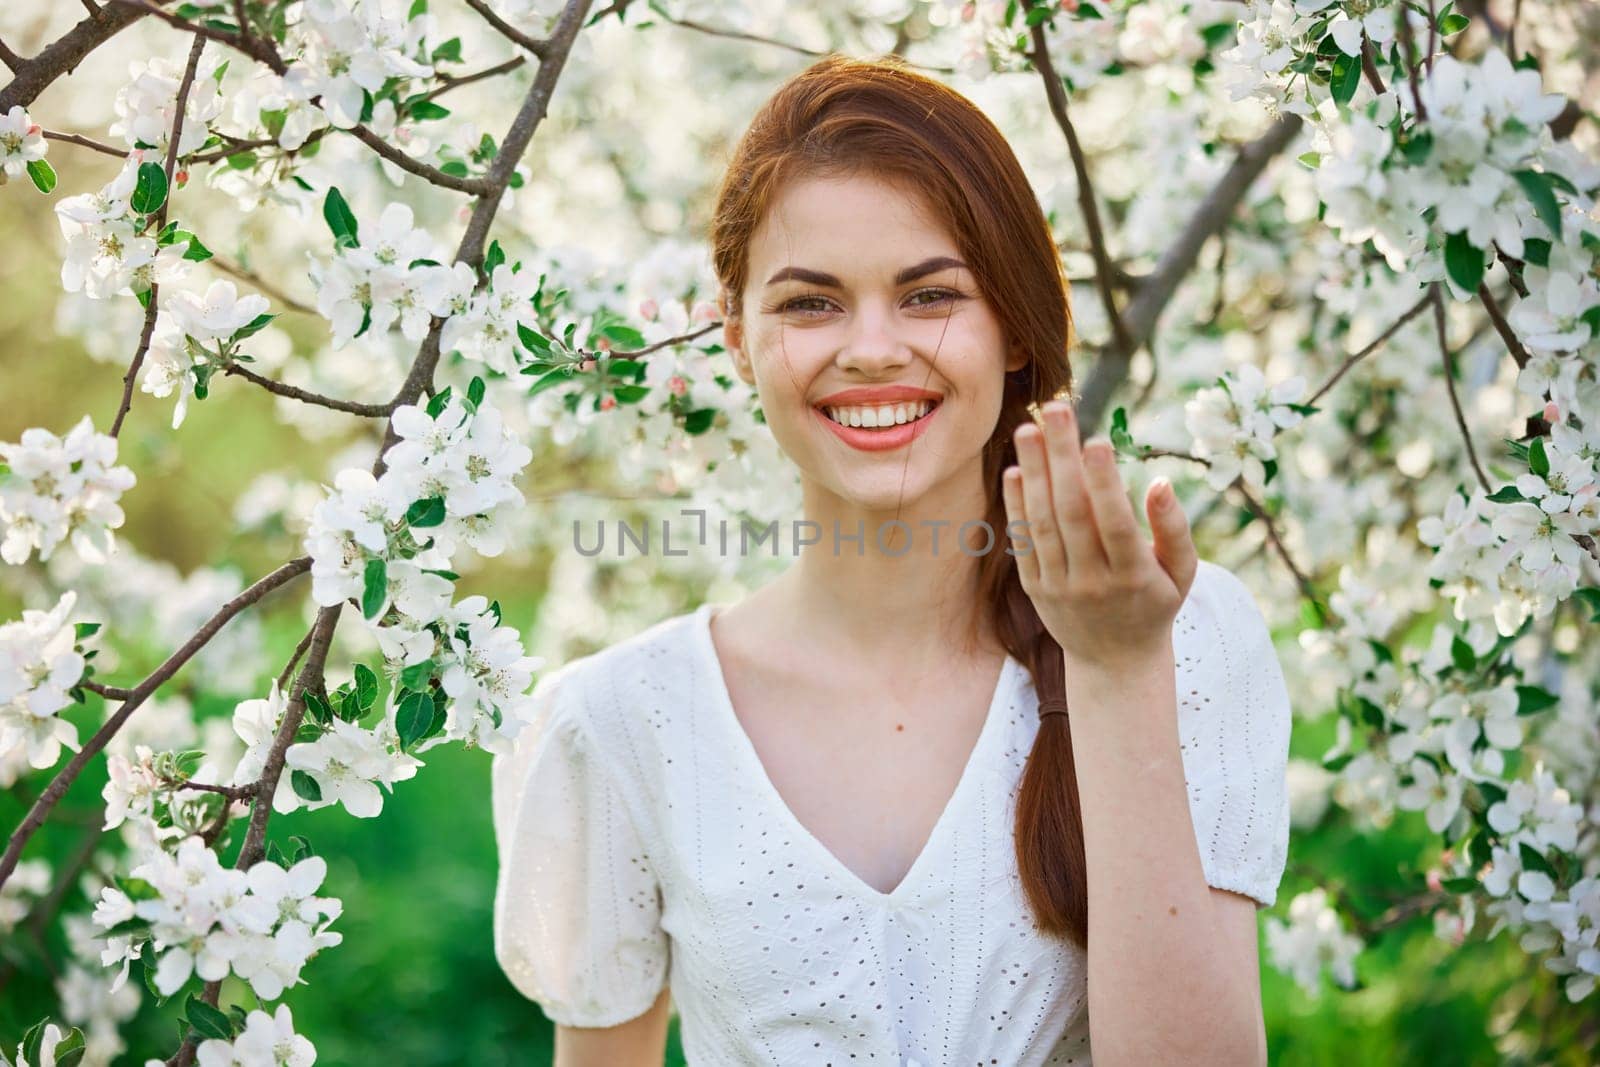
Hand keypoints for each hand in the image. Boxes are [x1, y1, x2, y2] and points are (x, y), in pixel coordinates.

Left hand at [1001, 400, 1197, 670]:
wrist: (1115, 660)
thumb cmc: (1155, 602)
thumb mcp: (1182, 573)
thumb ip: (1174, 528)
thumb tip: (1159, 482)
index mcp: (1133, 576)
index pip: (1114, 523)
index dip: (1104, 482)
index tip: (1097, 439)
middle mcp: (1092, 581)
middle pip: (1071, 513)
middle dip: (1061, 458)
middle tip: (1055, 409)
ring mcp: (1059, 586)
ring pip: (1041, 523)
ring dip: (1033, 473)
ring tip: (1029, 428)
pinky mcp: (1035, 588)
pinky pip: (1023, 542)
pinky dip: (1016, 506)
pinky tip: (1015, 470)